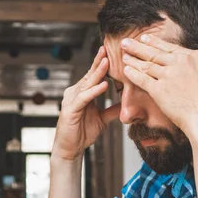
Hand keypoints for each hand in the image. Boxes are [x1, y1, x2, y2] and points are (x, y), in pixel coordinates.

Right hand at [52, 46, 120, 160]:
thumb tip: (127, 104)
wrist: (70, 148)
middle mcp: (75, 93)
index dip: (102, 65)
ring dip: (97, 73)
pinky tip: (103, 85)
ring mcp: (71, 100)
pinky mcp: (70, 109)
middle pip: (89, 75)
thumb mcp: (102, 119)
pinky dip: (93, 91)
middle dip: (99, 62)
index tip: (112, 53)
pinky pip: (84, 98)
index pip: (94, 76)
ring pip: (86, 83)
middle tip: (108, 49)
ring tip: (107, 62)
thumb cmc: (82, 132)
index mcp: (83, 93)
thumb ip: (113, 110)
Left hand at [121, 35, 197, 141]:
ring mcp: (169, 75)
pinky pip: (142, 79)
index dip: (154, 43)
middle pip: (155, 53)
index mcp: (194, 57)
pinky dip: (133, 73)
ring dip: (133, 58)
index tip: (145, 39)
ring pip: (146, 64)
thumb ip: (196, 69)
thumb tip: (190, 68)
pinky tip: (126, 70)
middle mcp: (181, 63)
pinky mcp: (160, 90)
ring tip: (123, 55)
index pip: (170, 47)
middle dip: (138, 46)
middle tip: (126, 42)